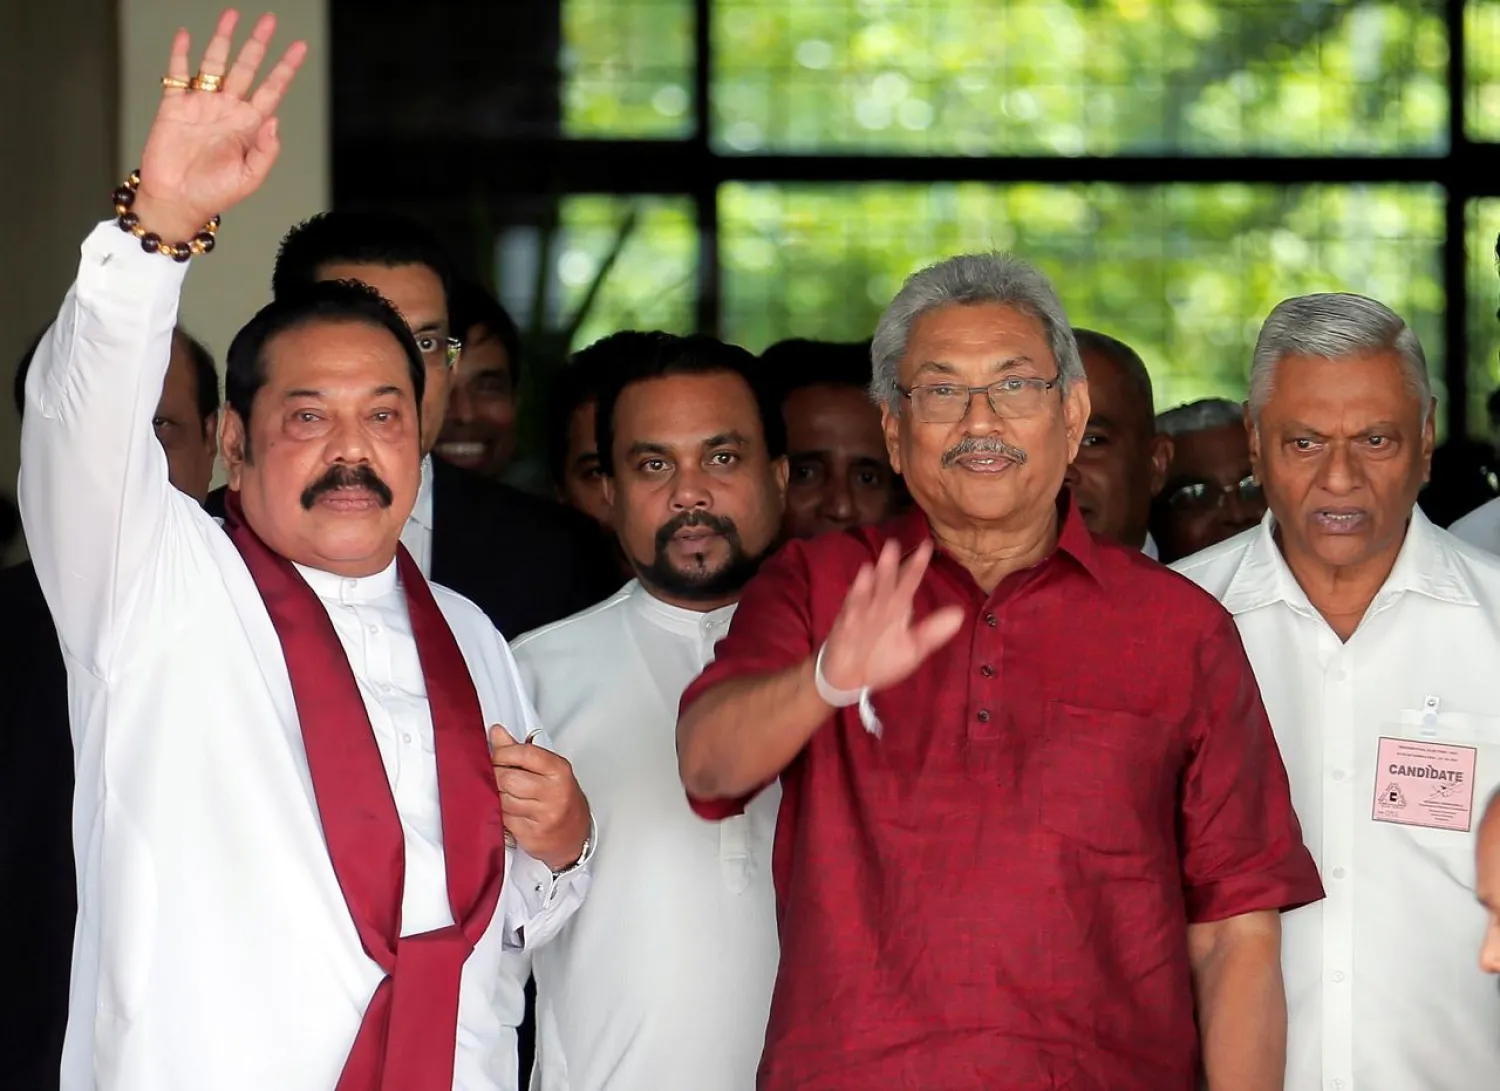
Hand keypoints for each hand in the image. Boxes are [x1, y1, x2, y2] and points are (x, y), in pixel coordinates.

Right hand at [133, 10, 307, 240]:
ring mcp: (201, 105)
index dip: (285, 68)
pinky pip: (178, 75)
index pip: (272, 89)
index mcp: (248, 126)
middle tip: (269, 19)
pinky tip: (187, 37)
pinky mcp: (174, 106)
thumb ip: (267, 151)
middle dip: (257, 44)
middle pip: (246, 68)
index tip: (298, 47)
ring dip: (223, 40)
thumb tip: (275, 121)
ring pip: (214, 64)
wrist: (176, 200)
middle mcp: (227, 110)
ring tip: (232, 16)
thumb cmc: (214, 193)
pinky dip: (181, 54)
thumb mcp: (250, 178)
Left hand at [490, 726, 590, 872]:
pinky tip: (505, 809)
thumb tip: (496, 732)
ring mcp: (544, 816)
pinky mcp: (532, 835)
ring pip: (502, 800)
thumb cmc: (560, 796)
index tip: (495, 755)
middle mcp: (554, 792)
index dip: (502, 752)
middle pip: (508, 779)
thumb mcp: (547, 769)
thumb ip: (520, 751)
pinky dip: (499, 813)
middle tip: (493, 774)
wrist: (575, 833)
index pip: (524, 754)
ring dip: (495, 795)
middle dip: (495, 775)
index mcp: (559, 770)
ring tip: (500, 792)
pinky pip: (503, 820)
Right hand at [819, 538, 964, 693]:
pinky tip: (864, 574)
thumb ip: (933, 632)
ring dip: (878, 572)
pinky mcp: (848, 624)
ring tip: (884, 554)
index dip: (917, 566)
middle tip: (895, 542)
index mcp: (898, 609)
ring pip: (872, 589)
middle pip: (888, 581)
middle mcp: (881, 605)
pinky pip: (854, 606)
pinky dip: (859, 591)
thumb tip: (960, 614)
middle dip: (892, 564)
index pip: (909, 583)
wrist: (850, 676)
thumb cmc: (883, 659)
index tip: (928, 545)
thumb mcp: (913, 648)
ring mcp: (863, 612)